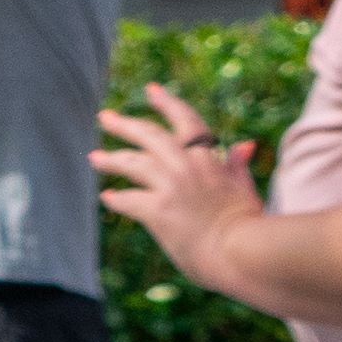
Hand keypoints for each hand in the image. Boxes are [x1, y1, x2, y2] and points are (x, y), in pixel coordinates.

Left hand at [94, 82, 258, 284]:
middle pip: (150, 135)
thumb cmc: (247, 224)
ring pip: (133, 162)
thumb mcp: (245, 188)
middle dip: (125, 125)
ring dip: (111, 159)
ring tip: (94, 158)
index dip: (168, 103)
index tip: (151, 89)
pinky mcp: (158, 211)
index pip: (187, 121)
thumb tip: (244, 145)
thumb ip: (237, 165)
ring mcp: (172, 187)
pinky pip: (128, 199)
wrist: (244, 251)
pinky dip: (117, 198)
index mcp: (210, 158)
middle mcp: (188, 166)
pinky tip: (108, 198)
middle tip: (104, 117)